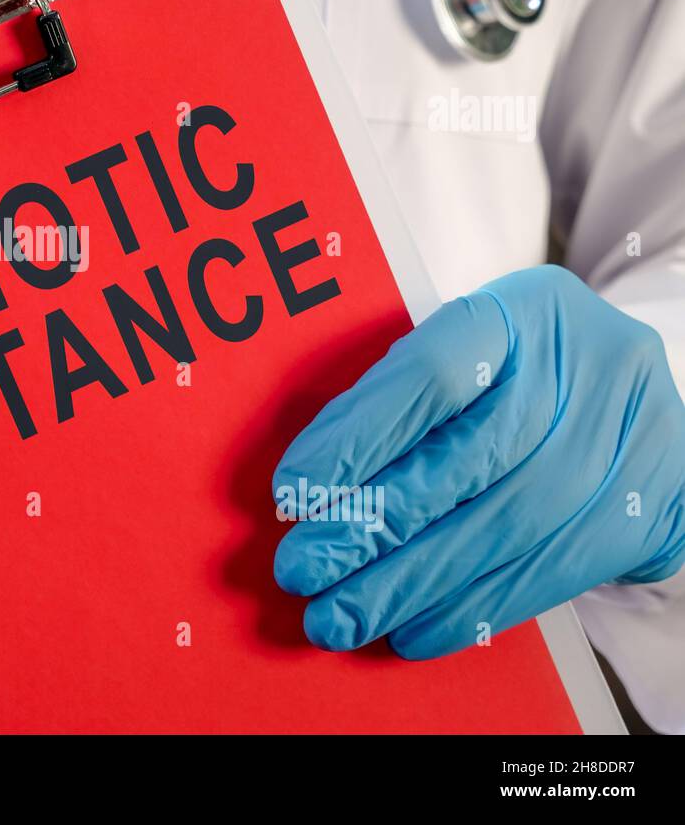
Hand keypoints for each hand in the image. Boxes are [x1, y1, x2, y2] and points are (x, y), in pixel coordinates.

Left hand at [272, 264, 684, 657]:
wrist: (627, 395)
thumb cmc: (513, 374)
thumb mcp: (465, 353)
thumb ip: (396, 402)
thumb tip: (308, 491)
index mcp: (522, 312)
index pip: (430, 374)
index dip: (358, 437)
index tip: (293, 493)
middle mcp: (588, 367)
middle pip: (466, 462)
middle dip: (370, 527)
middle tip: (302, 570)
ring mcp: (630, 440)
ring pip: (504, 529)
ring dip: (409, 585)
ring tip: (340, 617)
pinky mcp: (653, 507)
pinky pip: (548, 573)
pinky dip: (469, 609)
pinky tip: (410, 630)